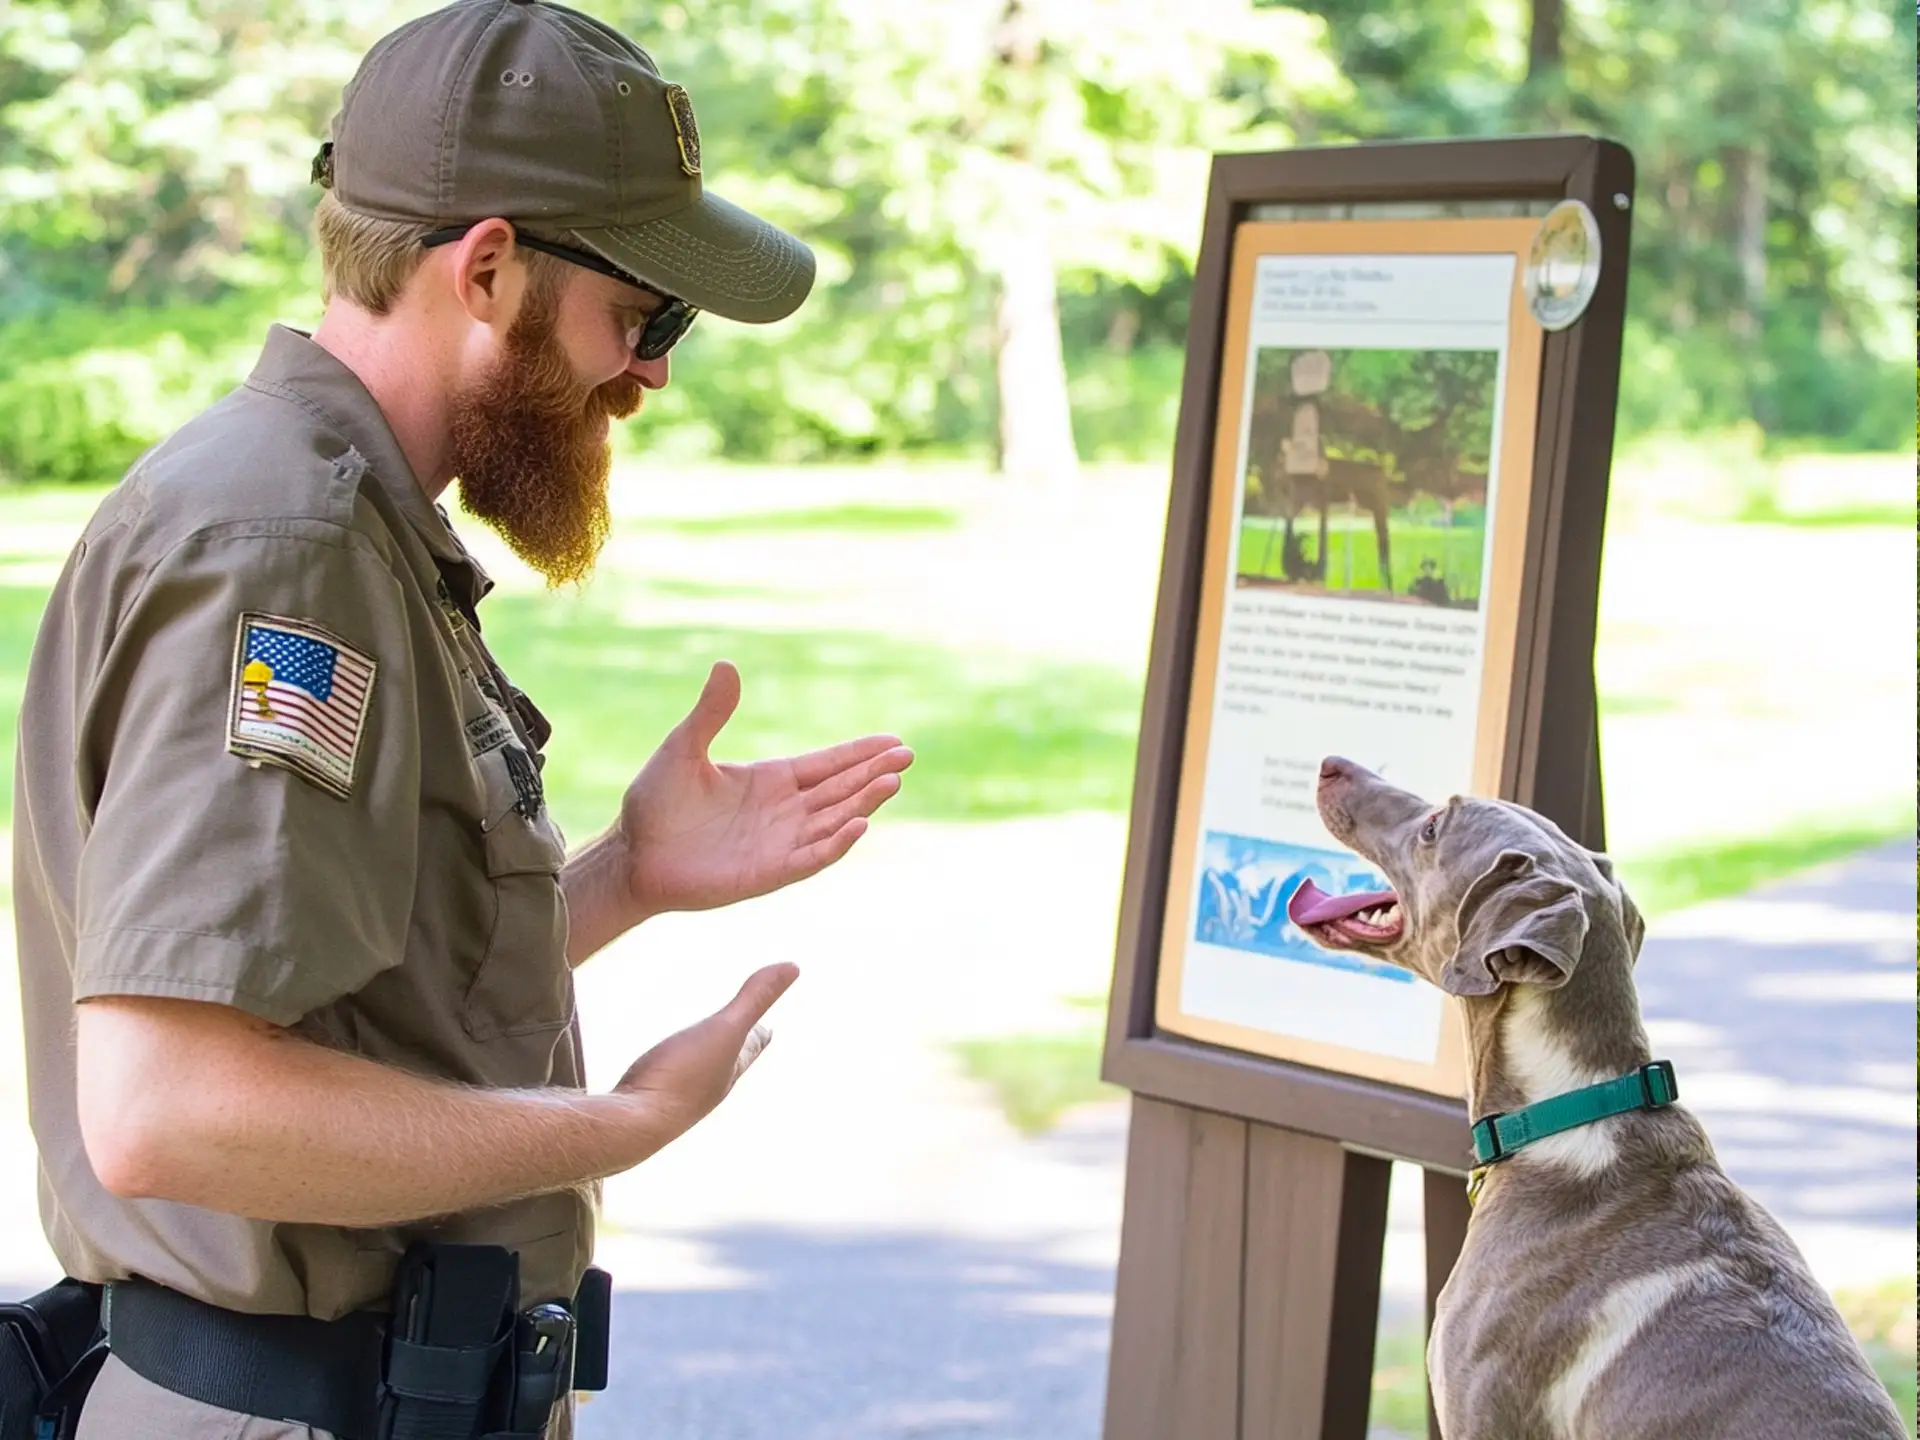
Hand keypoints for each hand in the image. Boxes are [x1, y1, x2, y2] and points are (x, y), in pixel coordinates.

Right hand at [612, 963, 797, 1135]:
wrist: (631, 1127)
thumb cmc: (682, 1077)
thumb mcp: (725, 1029)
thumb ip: (755, 999)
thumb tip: (794, 966)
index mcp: (728, 1070)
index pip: (752, 1046)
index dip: (760, 1033)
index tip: (768, 1027)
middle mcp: (704, 1087)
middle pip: (726, 1063)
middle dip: (733, 1047)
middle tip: (740, 1036)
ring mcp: (672, 1096)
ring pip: (692, 1073)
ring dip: (697, 1059)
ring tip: (696, 1051)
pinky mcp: (642, 1100)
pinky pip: (656, 1078)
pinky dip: (660, 1067)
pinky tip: (648, 1071)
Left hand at [615, 660, 912, 919]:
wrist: (633, 855)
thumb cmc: (655, 803)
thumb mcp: (684, 748)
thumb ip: (711, 713)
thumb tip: (726, 665)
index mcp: (771, 780)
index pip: (827, 765)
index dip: (860, 754)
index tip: (893, 742)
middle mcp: (783, 812)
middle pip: (840, 790)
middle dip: (873, 774)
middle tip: (906, 757)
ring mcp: (779, 843)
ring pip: (833, 821)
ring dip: (863, 803)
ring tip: (892, 782)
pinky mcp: (768, 873)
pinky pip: (811, 857)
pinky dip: (836, 843)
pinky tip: (859, 824)